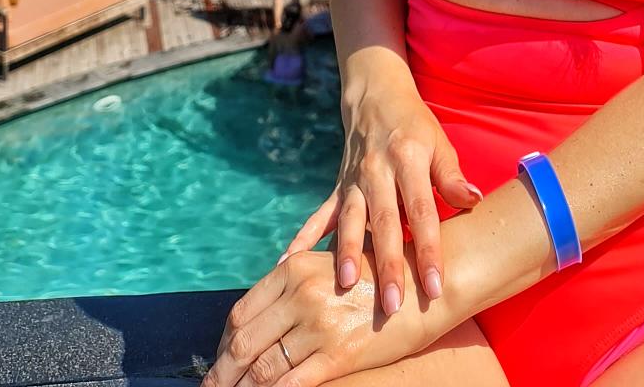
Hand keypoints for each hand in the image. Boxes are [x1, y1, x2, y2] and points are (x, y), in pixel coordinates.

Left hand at [202, 241, 440, 386]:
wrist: (424, 283)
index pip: (241, 313)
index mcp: (293, 269)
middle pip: (243, 342)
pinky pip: (291, 385)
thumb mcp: (327, 268)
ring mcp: (319, 324)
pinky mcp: (338, 354)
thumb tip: (255, 317)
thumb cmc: (375, 276)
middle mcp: (301, 293)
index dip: (223, 344)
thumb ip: (292, 285)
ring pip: (262, 368)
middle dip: (220, 373)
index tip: (218, 363)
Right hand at [278, 73, 481, 314]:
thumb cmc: (416, 126)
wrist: (376, 95)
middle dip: (388, 266)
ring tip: (346, 284)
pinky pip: (320, 215)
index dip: (428, 250)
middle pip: (385, 223)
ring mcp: (354, 180)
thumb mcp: (439, 143)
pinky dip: (304, 237)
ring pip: (351, 220)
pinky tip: (288, 261)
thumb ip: (452, 176)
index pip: (422, 212)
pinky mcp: (338, 187)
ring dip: (348, 253)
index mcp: (408, 159)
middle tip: (391, 305)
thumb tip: (474, 201)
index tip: (435, 287)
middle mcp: (378, 171)